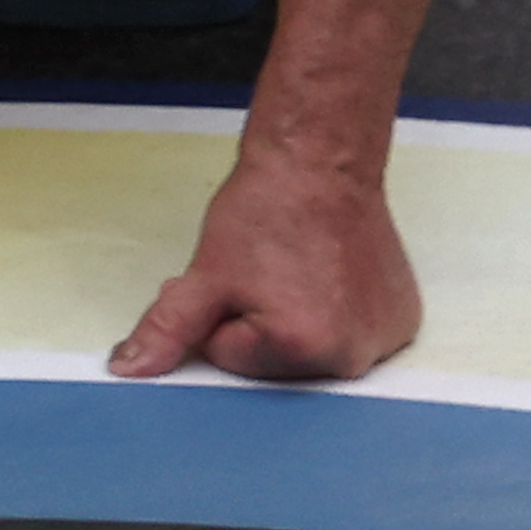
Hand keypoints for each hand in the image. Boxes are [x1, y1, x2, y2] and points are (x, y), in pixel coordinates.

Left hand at [105, 0, 451, 383]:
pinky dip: (335, 314)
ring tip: (298, 273)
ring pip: (311, 352)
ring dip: (296, 322)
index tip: (238, 278)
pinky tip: (331, 278)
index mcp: (304, 347)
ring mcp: (384, 338)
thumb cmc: (267, 210)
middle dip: (256, 326)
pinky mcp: (402, 321)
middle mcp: (352, 353)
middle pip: (275, 364)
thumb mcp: (205, 275)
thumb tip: (128, 369)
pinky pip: (350, 334)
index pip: (231, 359)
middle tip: (265, 274)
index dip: (221, 317)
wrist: (322, 160)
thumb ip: (167, 330)